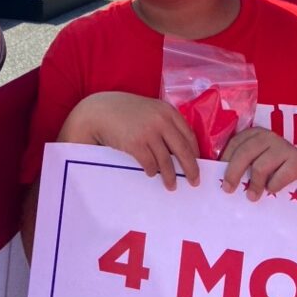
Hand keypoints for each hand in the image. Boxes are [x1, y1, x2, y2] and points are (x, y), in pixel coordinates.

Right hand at [58, 92, 200, 189]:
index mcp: (167, 111)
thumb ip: (164, 122)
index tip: (197, 164)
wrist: (100, 111)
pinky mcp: (136, 144)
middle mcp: (161, 121)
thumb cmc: (125, 111)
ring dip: (170, 176)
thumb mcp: (149, 110)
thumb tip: (179, 149)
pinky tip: (151, 174)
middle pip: (183, 150)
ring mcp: (149, 132)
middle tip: (194, 182)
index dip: (194, 153)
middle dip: (191, 169)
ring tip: (171, 186)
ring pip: (167, 161)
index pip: (189, 136)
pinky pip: (150, 164)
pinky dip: (152, 171)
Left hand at [221, 127, 296, 200]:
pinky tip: (271, 190)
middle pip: (244, 154)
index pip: (235, 144)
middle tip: (228, 189)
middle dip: (233, 173)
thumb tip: (221, 179)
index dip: (225, 160)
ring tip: (252, 197)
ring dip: (254, 185)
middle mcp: (268, 136)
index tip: (218, 176)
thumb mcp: (257, 158)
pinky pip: (280, 177)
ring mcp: (284, 147)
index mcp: (255, 133)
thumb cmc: (275, 166)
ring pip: (260, 167)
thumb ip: (242, 162)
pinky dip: (273, 186)